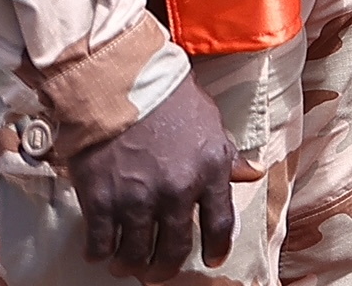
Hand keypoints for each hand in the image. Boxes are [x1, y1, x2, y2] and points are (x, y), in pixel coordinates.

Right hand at [69, 77, 252, 281]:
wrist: (122, 84)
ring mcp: (137, 199)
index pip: (220, 224)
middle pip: (175, 248)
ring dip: (131, 264)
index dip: (217, 248)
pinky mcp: (101, 201)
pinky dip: (99, 252)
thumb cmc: (172, 100)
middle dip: (165, 267)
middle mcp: (177, 192)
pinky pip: (101, 243)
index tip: (213, 259)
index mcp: (209, 172)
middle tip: (158, 272)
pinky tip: (100, 251)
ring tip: (128, 263)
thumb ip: (228, 156)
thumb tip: (251, 174)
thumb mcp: (212, 125)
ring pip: (136, 253)